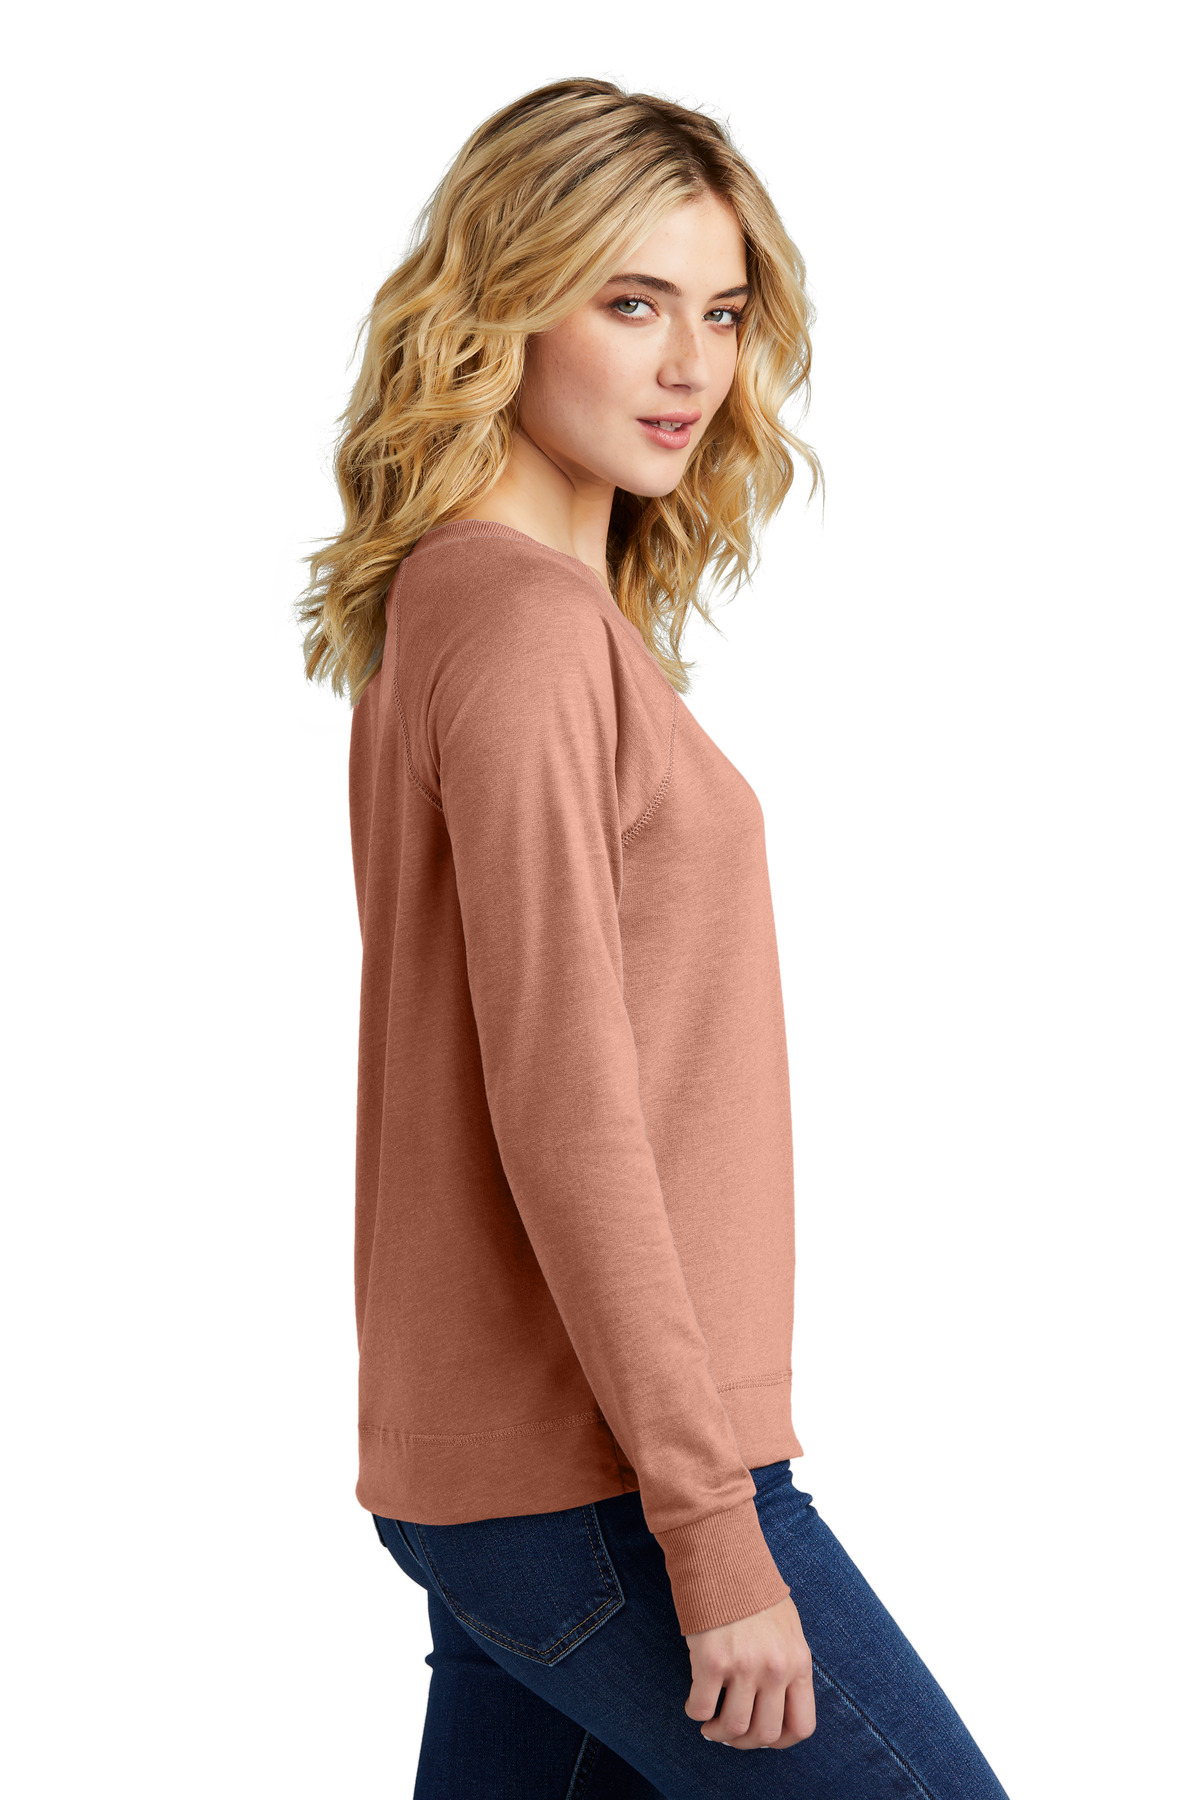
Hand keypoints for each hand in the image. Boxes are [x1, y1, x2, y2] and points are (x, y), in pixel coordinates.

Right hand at [684, 1595, 815, 1749]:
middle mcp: (775, 1669)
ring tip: (710, 1724)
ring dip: (718, 1732)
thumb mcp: (787, 1628)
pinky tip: (694, 1703)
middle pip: (765, 1733)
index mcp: (798, 1662)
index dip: (780, 1741)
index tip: (762, 1736)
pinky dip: (695, 1712)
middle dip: (745, 1742)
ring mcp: (744, 1667)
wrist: (724, 1556)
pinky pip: (701, 1707)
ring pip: (733, 1728)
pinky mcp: (711, 1661)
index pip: (802, 1726)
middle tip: (729, 1732)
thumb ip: (786, 1664)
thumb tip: (774, 1702)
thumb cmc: (753, 1591)